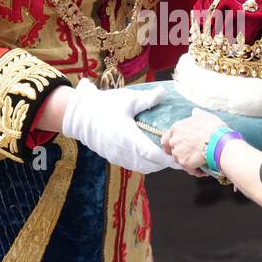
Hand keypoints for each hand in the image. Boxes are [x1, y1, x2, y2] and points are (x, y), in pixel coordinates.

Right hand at [62, 79, 178, 173]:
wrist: (81, 116)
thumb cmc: (105, 106)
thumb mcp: (127, 100)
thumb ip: (147, 99)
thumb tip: (164, 93)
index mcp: (127, 137)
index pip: (152, 153)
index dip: (167, 158)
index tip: (180, 157)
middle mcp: (123, 151)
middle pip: (151, 164)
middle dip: (166, 162)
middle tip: (180, 153)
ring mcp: (118, 157)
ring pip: (144, 168)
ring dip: (157, 164)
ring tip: (168, 154)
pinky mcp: (115, 159)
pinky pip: (135, 166)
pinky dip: (147, 164)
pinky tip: (153, 155)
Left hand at [161, 108, 228, 176]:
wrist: (219, 141)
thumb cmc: (212, 128)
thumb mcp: (203, 116)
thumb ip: (196, 115)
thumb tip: (195, 112)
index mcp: (176, 128)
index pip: (165, 139)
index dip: (170, 145)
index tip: (175, 148)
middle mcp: (174, 140)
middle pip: (173, 151)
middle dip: (182, 153)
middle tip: (192, 154)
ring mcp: (178, 153)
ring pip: (181, 161)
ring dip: (189, 162)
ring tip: (200, 161)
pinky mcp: (184, 163)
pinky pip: (190, 169)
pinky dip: (196, 171)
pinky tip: (204, 170)